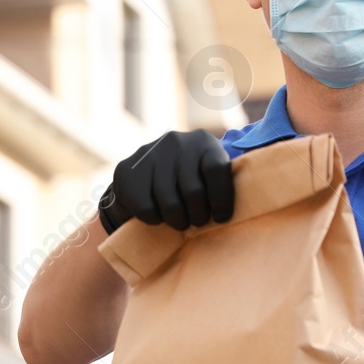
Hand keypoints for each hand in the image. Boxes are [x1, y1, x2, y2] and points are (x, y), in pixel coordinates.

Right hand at [98, 129, 234, 234]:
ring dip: (177, 221)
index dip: (222, 199)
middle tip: (196, 222)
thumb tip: (237, 207)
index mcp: (202, 141)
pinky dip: (154, 220)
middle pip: (194, 191)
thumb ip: (221, 184)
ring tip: (178, 221)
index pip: (217, 169)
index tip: (221, 217)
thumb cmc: (183, 187)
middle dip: (198, 215)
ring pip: (170, 204)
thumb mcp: (207, 177)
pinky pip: (147, 209)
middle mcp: (175, 141)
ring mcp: (148, 154)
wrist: (136, 184)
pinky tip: (156, 213)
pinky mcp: (126, 171)